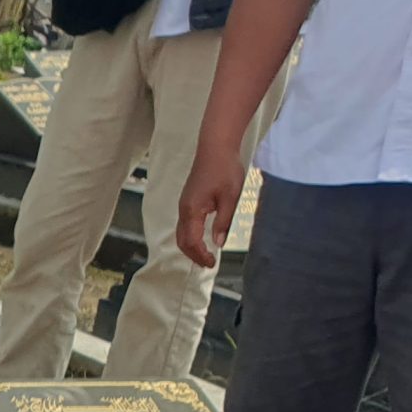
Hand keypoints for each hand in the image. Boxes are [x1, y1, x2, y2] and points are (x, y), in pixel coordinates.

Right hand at [175, 144, 245, 269]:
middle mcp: (184, 210)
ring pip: (181, 234)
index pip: (192, 242)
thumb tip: (219, 243)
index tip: (212, 263)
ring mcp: (184, 205)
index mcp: (192, 210)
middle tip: (207, 264)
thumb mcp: (230, 197)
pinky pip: (184, 225)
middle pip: (182, 241)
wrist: (215, 147)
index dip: (201, 255)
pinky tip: (202, 238)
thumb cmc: (224, 168)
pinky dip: (191, 237)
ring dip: (191, 247)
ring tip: (204, 255)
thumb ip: (223, 221)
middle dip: (193, 255)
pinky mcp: (188, 200)